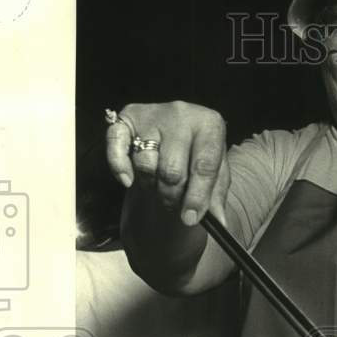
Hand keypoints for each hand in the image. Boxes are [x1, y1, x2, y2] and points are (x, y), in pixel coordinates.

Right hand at [106, 101, 229, 226]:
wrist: (178, 135)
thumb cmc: (198, 157)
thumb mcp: (216, 175)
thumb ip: (216, 198)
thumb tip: (220, 224)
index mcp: (210, 124)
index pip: (204, 165)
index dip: (197, 197)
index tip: (191, 219)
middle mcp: (182, 113)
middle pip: (172, 170)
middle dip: (172, 196)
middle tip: (174, 204)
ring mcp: (153, 114)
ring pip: (146, 164)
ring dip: (151, 185)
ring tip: (159, 186)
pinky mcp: (127, 118)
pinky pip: (116, 146)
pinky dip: (120, 167)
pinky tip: (128, 181)